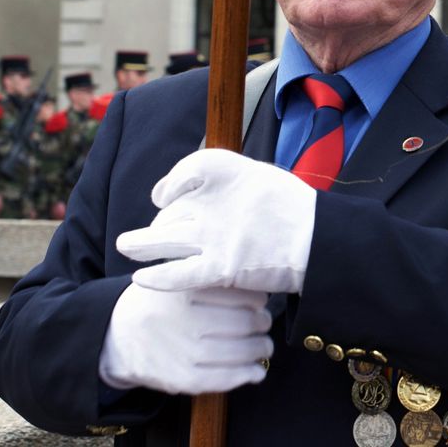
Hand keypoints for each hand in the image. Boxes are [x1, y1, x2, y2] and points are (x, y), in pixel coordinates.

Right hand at [98, 284, 272, 394]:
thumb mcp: (173, 276)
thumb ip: (208, 276)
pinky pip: (223, 378)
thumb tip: (259, 291)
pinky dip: (246, 375)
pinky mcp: (180, 378)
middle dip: (262, 324)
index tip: (260, 300)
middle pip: (243, 323)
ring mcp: (182, 351)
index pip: (239, 293)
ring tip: (263, 346)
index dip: (257, 298)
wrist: (112, 335)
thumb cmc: (154, 302)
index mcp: (184, 289)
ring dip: (259, 350)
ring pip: (238, 351)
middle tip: (264, 322)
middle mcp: (184, 320)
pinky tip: (256, 371)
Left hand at [117, 148, 316, 292]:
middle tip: (155, 234)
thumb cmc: (295, 213)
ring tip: (125, 245)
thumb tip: (191, 190)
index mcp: (235, 173)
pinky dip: (157, 276)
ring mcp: (219, 234)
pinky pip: (178, 273)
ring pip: (165, 238)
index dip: (172, 181)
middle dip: (160, 222)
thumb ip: (230, 183)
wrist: (323, 243)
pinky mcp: (222, 267)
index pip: (191, 168)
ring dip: (141, 243)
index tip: (164, 195)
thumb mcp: (264, 180)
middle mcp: (220, 200)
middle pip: (174, 209)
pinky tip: (140, 279)